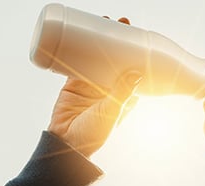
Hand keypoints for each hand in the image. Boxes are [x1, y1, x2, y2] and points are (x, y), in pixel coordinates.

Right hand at [47, 17, 139, 156]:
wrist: (65, 144)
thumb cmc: (93, 135)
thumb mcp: (111, 112)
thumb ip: (122, 93)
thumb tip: (137, 73)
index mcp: (124, 96)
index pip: (133, 69)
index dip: (136, 53)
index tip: (138, 36)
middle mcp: (109, 88)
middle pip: (115, 58)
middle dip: (118, 41)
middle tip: (120, 23)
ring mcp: (91, 84)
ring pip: (97, 56)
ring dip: (100, 41)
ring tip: (102, 22)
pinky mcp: (73, 82)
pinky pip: (76, 61)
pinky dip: (78, 49)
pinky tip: (80, 34)